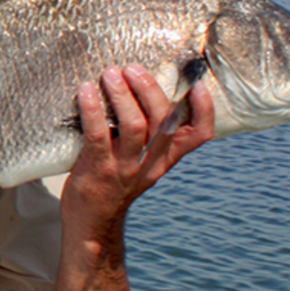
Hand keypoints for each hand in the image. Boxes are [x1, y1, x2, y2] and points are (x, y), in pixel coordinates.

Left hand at [63, 64, 214, 239]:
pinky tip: (86, 91)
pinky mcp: (98, 169)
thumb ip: (145, 135)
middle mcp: (150, 162)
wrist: (91, 223)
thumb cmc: (112, 182)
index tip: (197, 85)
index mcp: (165, 159)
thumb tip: (138, 87)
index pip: (199, 135)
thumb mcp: (139, 161)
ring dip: (122, 94)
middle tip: (131, 67)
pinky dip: (92, 109)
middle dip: (149, 89)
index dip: (204, 110)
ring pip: (134, 125)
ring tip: (110, 73)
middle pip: (163, 121)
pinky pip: (98, 135)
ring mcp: (125, 167)